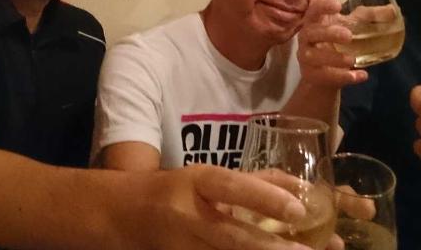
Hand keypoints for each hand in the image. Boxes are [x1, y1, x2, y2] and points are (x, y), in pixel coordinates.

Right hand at [144, 165, 314, 249]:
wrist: (117, 214)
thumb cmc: (172, 190)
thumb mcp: (206, 178)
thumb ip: (253, 181)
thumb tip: (303, 189)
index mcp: (195, 183)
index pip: (232, 188)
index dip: (265, 199)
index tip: (300, 210)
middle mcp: (186, 216)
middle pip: (232, 238)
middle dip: (271, 249)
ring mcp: (178, 248)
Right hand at [297, 0, 366, 88]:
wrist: (325, 72)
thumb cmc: (337, 41)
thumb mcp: (352, 26)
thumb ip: (370, 18)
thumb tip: (394, 11)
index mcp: (316, 20)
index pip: (314, 8)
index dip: (323, 5)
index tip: (338, 5)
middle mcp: (307, 37)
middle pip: (311, 32)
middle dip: (329, 33)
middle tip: (348, 36)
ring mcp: (306, 57)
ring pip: (314, 56)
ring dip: (334, 58)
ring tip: (352, 60)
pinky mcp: (311, 74)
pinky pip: (324, 76)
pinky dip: (342, 77)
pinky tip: (361, 76)